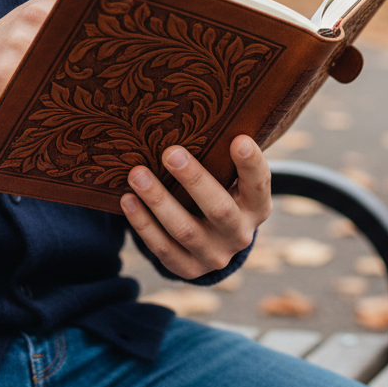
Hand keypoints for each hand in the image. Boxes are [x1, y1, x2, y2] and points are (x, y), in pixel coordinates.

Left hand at [121, 135, 270, 279]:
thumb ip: (221, 158)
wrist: (213, 243)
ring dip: (159, 201)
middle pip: (219, 209)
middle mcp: (239, 234)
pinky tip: (127, 200)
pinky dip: (143, 224)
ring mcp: (214, 255)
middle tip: (170, 152)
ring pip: (184, 230)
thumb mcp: (229, 179)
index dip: (251, 164)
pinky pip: (162, 248)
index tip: (239, 139)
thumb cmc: (219, 192)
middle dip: (194, 180)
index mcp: (257, 207)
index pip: (259, 184)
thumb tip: (195, 118)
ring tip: (136, 174)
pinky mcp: (188, 268)